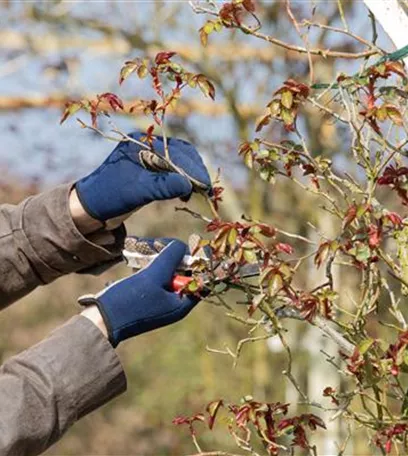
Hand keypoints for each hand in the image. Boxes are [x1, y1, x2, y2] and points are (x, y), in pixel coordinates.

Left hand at [75, 132, 211, 221]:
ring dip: (191, 177)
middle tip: (207, 190)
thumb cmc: (109, 196)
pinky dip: (183, 182)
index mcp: (141, 143)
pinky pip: (173, 172)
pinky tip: (185, 194)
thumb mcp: (137, 191)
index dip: (192, 169)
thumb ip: (162, 187)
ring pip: (179, 163)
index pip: (175, 152)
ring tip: (198, 192)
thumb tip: (188, 186)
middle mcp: (146, 146)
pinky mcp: (149, 172)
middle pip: (181, 154)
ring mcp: (148, 158)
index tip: (205, 186)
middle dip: (195, 171)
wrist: (91, 208)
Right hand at [79, 239, 199, 345]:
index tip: (186, 246)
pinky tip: (137, 258)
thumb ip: (170, 258)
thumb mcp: (153, 276)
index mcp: (181, 304)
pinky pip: (153, 278)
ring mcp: (160, 302)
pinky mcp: (146, 298)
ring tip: (144, 246)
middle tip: (159, 243)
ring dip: (158, 259)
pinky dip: (148, 267)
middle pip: (182, 274)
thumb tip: (181, 246)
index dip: (196, 261)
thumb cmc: (128, 301)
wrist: (99, 322)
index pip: (199, 279)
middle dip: (171, 256)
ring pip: (166, 274)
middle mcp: (173, 304)